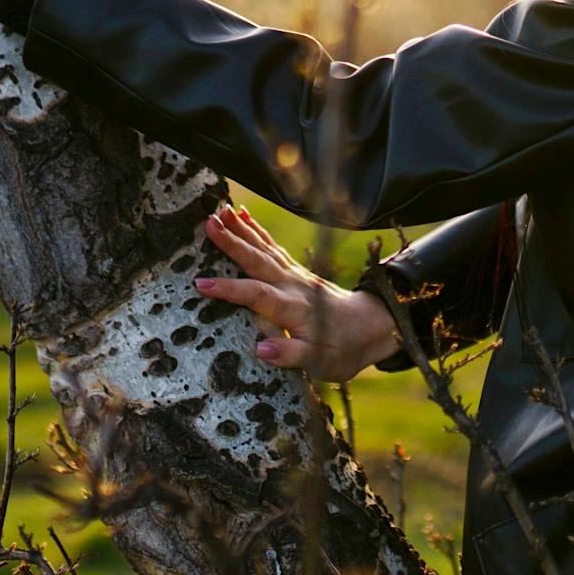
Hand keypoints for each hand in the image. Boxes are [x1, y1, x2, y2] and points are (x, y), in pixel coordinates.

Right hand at [195, 201, 403, 382]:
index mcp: (295, 309)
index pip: (258, 296)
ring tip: (220, 211)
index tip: (201, 283)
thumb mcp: (322, 363)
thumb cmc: (344, 350)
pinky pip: (273, 247)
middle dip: (233, 243)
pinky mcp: (297, 271)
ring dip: (242, 230)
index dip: (229, 290)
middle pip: (259, 262)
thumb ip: (293, 355)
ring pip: (265, 249)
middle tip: (209, 223)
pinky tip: (243, 215)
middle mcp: (294, 286)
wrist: (371, 328)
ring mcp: (296, 275)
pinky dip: (257, 231)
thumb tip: (260, 349)